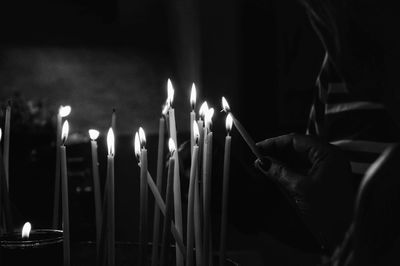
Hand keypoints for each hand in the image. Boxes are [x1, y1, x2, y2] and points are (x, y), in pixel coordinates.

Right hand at [255, 133, 353, 252]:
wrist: (344, 235)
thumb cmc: (329, 210)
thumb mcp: (300, 188)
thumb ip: (280, 172)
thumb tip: (263, 162)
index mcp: (328, 154)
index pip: (296, 140)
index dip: (275, 143)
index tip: (259, 148)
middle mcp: (329, 158)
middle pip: (297, 148)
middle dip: (277, 152)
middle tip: (259, 157)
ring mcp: (327, 169)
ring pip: (298, 158)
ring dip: (281, 161)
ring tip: (264, 166)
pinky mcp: (323, 180)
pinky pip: (302, 169)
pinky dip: (288, 170)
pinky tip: (275, 173)